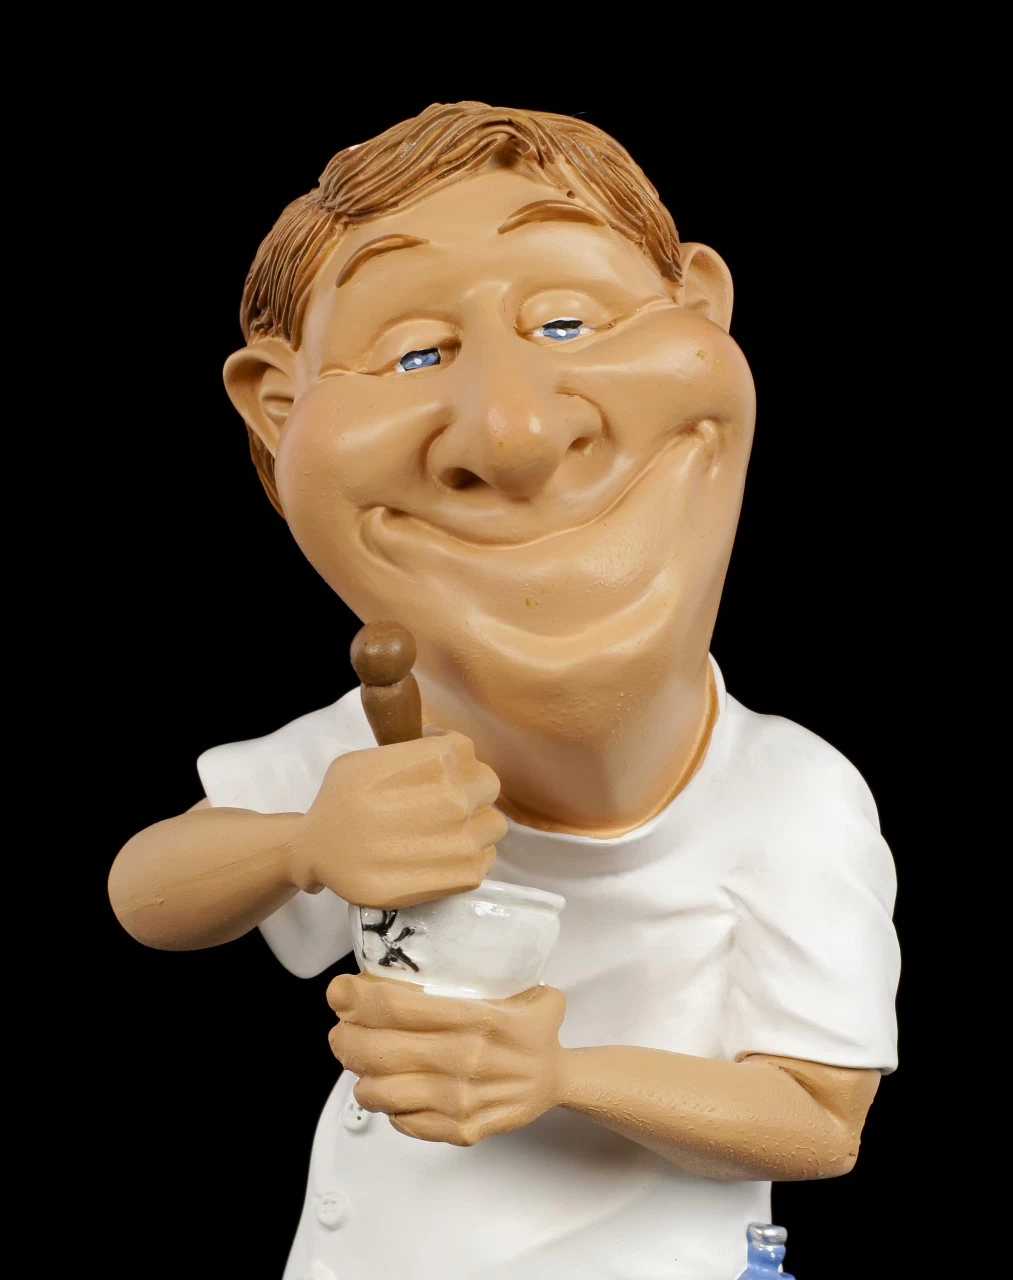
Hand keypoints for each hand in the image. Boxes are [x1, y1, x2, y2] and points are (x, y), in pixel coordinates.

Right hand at [289, 731, 505, 908]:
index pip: (467, 751)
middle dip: (467, 789)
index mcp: (436, 762)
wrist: (322, 852)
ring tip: (443, 831)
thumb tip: (440, 746)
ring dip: (473, 824)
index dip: (451, 757)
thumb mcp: (368, 757)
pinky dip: (469, 855)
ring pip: (493, 823)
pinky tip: (440, 855)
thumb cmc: (340, 800)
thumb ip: (412, 751)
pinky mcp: (465, 875)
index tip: (435, 768)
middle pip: (487, 785)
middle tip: (442, 801)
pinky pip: (486, 856)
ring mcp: (464, 839)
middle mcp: (455, 798)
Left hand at [326, 973, 566, 1145]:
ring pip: (382, 1091)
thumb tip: (429, 951)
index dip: (358, 997)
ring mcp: (459, 1100)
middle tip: (341, 1027)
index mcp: (479, 1018)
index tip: (339, 990)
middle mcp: (465, 1060)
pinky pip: (403, 1120)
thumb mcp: (523, 989)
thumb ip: (485, 974)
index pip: (399, 1006)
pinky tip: (391, 1088)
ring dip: (361, 1075)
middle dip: (346, 1036)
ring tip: (360, 1060)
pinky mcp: (458, 1130)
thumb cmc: (532, 1030)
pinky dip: (388, 1105)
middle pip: (379, 1049)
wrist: (556, 1081)